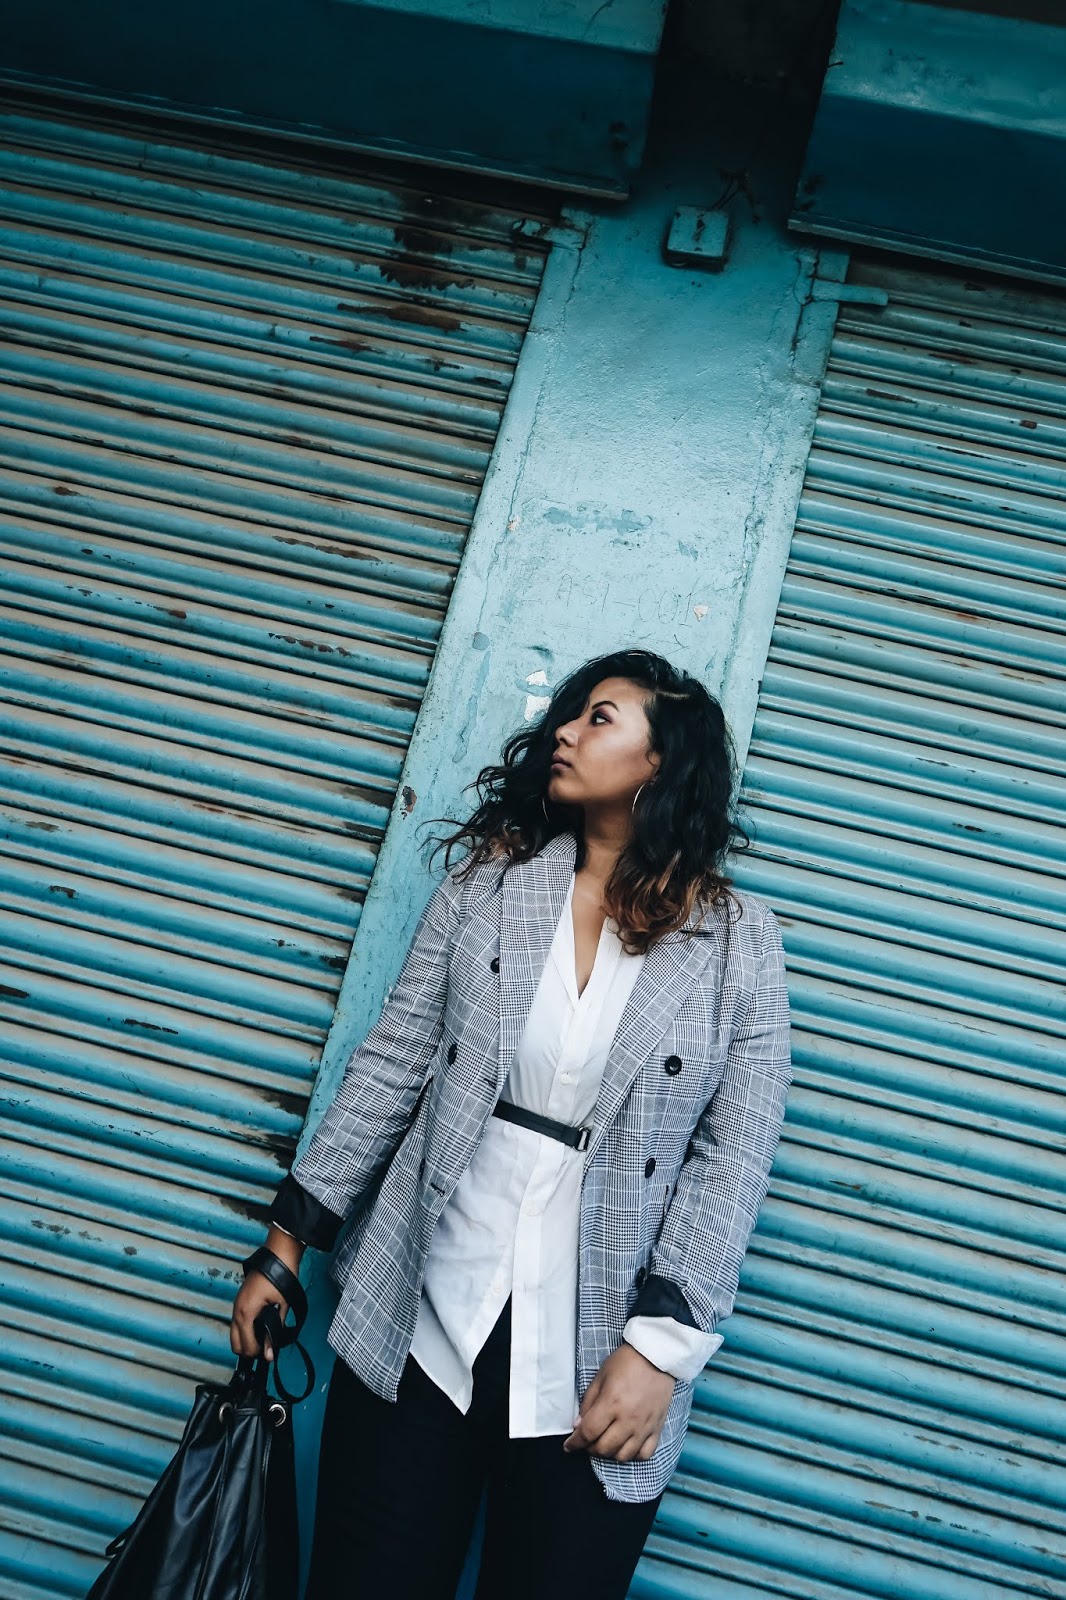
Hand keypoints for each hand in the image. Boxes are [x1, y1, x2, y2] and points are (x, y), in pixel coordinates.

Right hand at [229, 1227, 302, 1360]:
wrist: (278, 1256)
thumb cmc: (280, 1277)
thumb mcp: (281, 1307)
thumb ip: (274, 1332)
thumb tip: (270, 1354)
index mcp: (245, 1313)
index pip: (245, 1345)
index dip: (258, 1353)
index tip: (270, 1353)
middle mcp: (237, 1310)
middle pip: (235, 1344)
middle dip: (249, 1350)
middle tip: (266, 1348)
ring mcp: (237, 1304)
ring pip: (235, 1333)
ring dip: (247, 1340)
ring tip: (265, 1339)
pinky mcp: (241, 1300)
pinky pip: (238, 1322)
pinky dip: (245, 1330)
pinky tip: (260, 1327)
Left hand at [563, 1344, 674, 1462]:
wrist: (656, 1356)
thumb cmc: (627, 1362)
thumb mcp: (600, 1376)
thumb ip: (588, 1402)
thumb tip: (578, 1425)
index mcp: (612, 1403)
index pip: (588, 1432)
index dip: (575, 1442)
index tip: (569, 1446)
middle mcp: (628, 1418)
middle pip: (604, 1448)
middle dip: (590, 1448)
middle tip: (587, 1441)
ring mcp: (644, 1426)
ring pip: (623, 1456)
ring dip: (609, 1454)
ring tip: (605, 1443)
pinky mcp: (657, 1428)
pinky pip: (645, 1454)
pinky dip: (633, 1455)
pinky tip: (626, 1445)